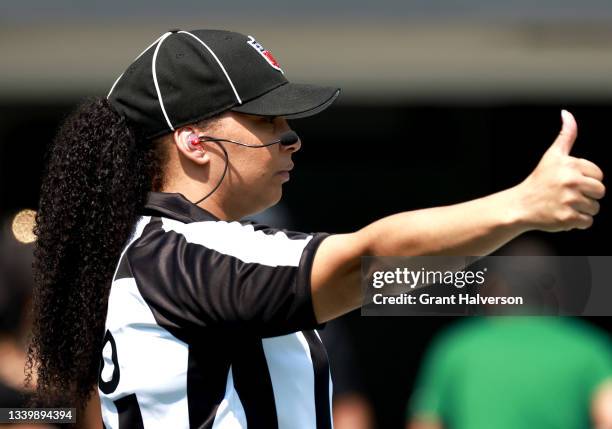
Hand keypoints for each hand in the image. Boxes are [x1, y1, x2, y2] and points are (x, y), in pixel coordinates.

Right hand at [515, 110, 604, 231]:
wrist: (520, 205)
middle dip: (587, 196)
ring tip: (564, 206)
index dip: (586, 180)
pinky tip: (562, 216)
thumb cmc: (538, 181)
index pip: (598, 175)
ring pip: (595, 208)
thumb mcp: (552, 156)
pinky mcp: (567, 218)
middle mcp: (570, 181)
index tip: (569, 182)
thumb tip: (567, 113)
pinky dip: (577, 223)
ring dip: (582, 210)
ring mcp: (569, 200)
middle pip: (600, 192)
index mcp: (570, 165)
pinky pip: (587, 222)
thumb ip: (566, 135)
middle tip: (567, 196)